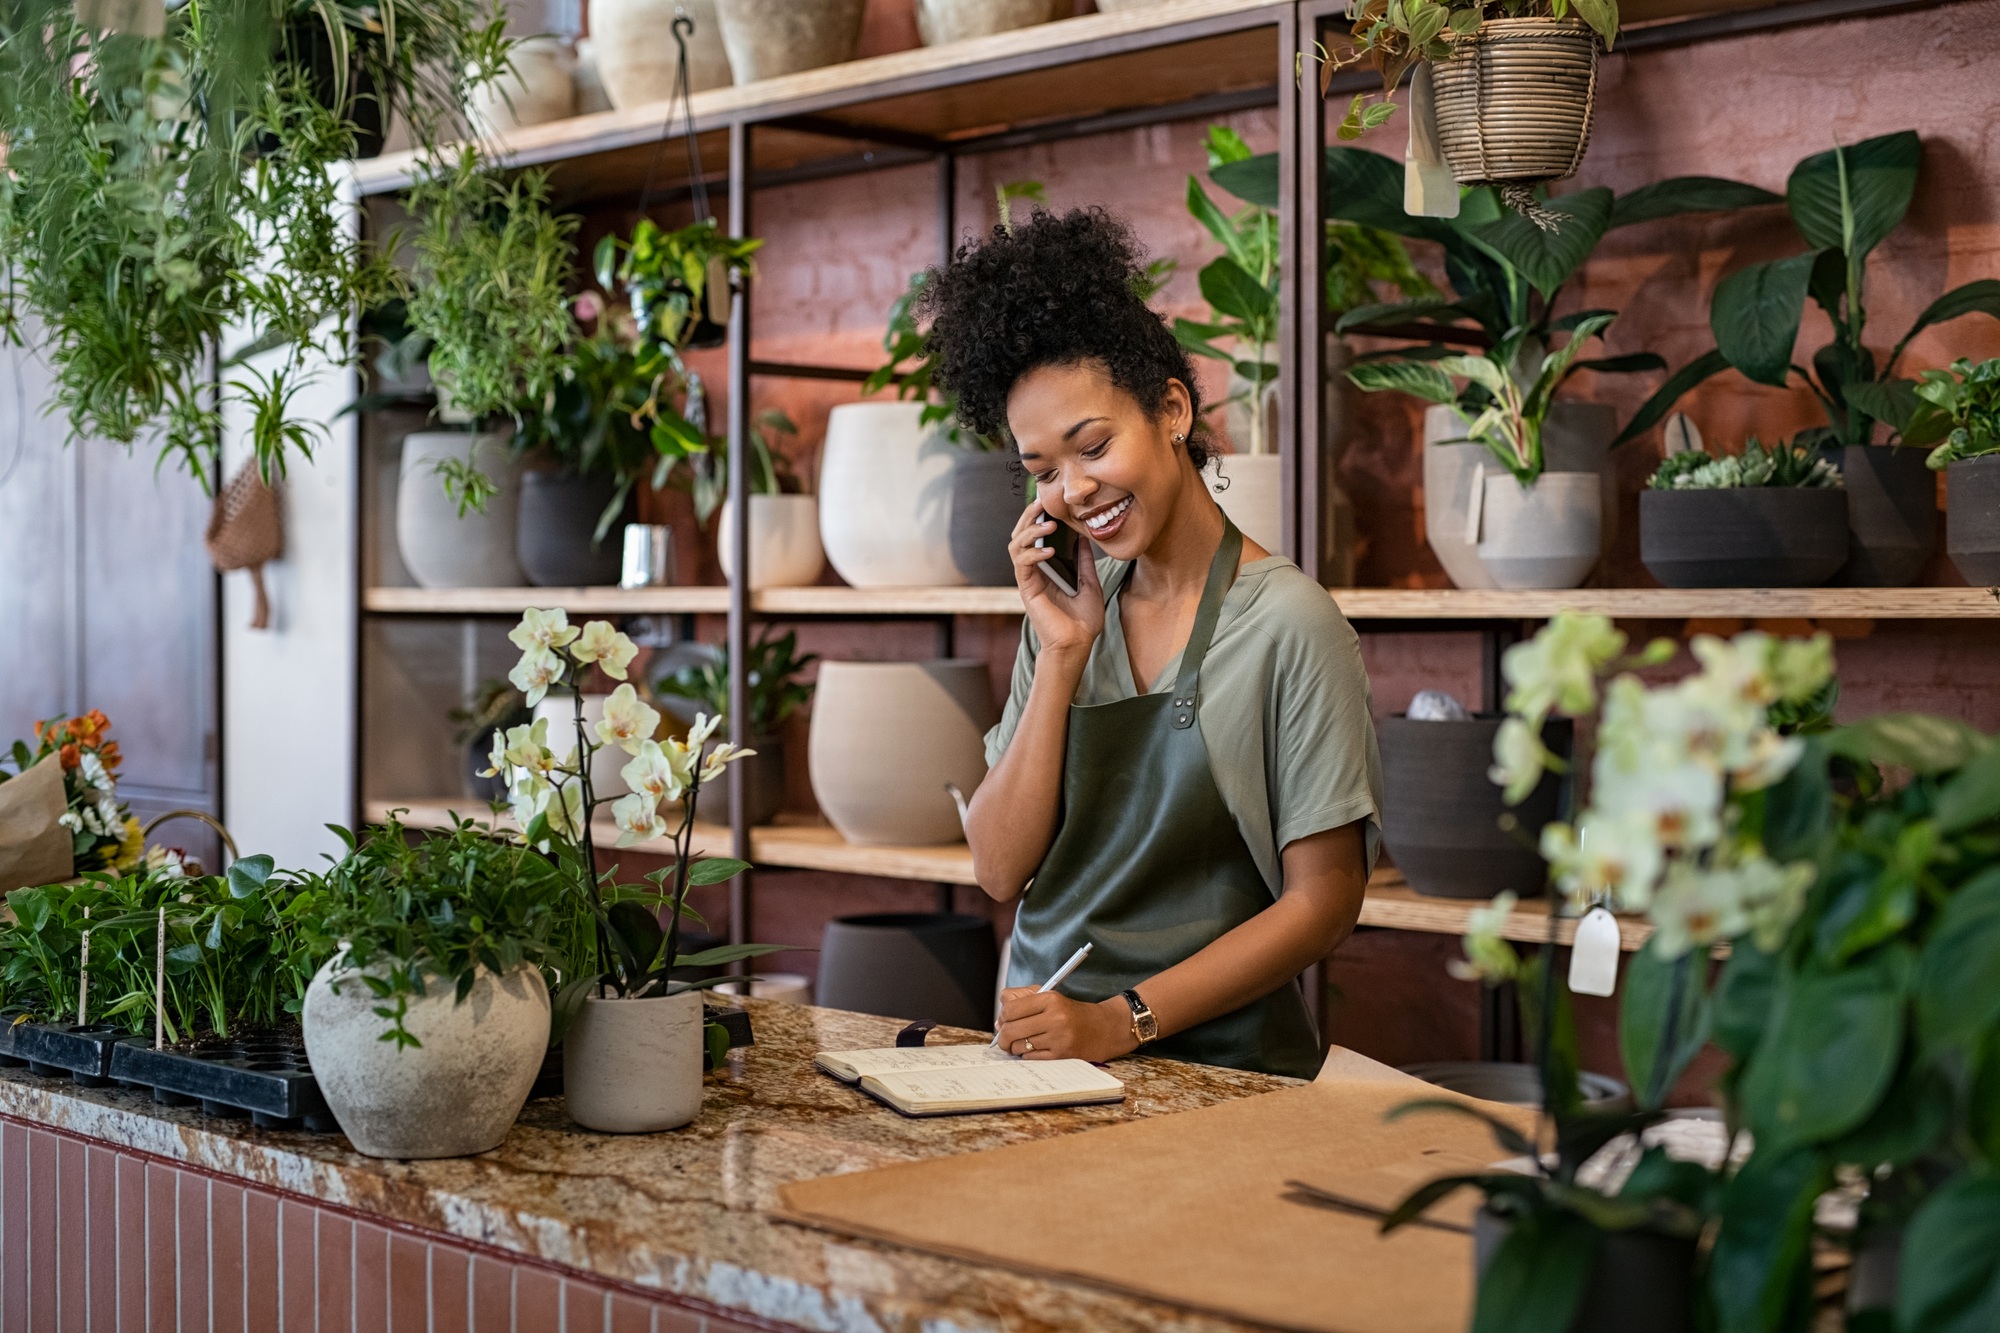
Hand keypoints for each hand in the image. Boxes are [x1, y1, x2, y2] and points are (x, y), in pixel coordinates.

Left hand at [994, 989, 1136, 1062]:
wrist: (1104, 1028)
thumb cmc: (1071, 1012)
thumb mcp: (1050, 996)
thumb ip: (1022, 999)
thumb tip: (999, 1020)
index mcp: (1050, 999)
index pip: (1010, 1009)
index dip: (1003, 1016)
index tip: (1004, 1020)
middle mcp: (1055, 1018)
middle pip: (1010, 1030)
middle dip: (1003, 1036)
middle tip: (1005, 1037)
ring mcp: (1059, 1039)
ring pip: (1019, 1046)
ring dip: (1016, 1046)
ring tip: (1025, 1041)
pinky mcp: (1061, 1056)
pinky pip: (1030, 1058)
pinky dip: (1028, 1054)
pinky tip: (1036, 1048)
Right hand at [1009, 501, 1104, 659]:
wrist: (1077, 645)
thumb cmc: (1083, 620)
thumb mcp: (1090, 583)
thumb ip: (1084, 561)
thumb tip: (1084, 538)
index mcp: (1046, 568)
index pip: (1035, 535)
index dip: (1037, 517)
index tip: (1049, 502)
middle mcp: (1034, 571)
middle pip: (1020, 535)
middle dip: (1028, 516)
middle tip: (1040, 502)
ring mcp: (1028, 579)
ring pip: (1016, 546)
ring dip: (1030, 531)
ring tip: (1048, 524)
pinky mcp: (1027, 589)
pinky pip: (1022, 564)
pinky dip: (1033, 553)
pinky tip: (1048, 550)